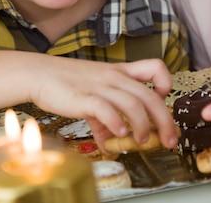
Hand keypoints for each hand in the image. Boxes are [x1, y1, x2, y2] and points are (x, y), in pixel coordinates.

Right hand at [30, 58, 177, 150]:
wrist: (39, 74)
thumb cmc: (67, 84)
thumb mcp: (93, 96)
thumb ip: (105, 119)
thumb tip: (111, 143)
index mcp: (121, 72)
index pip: (155, 67)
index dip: (165, 84)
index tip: (163, 101)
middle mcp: (115, 77)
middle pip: (150, 96)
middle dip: (165, 120)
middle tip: (170, 139)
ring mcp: (101, 86)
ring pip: (133, 103)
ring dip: (143, 126)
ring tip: (142, 140)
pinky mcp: (84, 97)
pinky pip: (106, 109)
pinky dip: (116, 123)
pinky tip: (118, 134)